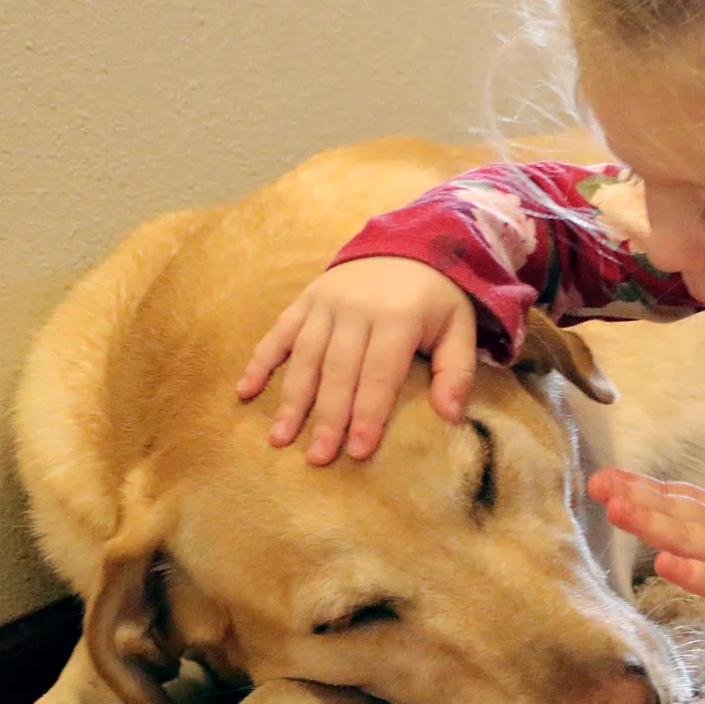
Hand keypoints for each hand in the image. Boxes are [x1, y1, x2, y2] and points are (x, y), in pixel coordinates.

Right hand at [236, 257, 476, 463]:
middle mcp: (356, 309)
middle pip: (338, 371)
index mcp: (397, 317)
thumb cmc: (435, 299)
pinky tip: (245, 391)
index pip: (379, 374)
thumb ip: (456, 371)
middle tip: (317, 458)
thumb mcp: (460, 327)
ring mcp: (326, 303)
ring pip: (305, 357)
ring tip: (279, 438)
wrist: (407, 245)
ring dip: (290, 399)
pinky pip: (278, 333)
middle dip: (327, 418)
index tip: (357, 451)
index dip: (368, 414)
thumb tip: (451, 417)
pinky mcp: (305, 300)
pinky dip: (260, 361)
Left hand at [588, 469, 704, 619]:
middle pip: (675, 510)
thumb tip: (674, 520)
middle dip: (635, 497)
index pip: (678, 496)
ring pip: (688, 537)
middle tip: (598, 484)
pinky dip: (691, 572)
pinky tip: (664, 564)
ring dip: (652, 522)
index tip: (606, 477)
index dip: (641, 486)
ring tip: (617, 509)